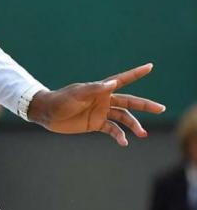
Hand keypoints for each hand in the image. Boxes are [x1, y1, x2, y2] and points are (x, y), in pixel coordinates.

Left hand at [27, 63, 164, 145]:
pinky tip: (124, 142)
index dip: (136, 73)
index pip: (122, 80)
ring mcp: (101, 112)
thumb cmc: (61, 99)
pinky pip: (112, 130)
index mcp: (101, 89)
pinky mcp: (96, 124)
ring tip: (142, 134)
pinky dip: (119, 136)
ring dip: (134, 125)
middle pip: (130, 102)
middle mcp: (104, 99)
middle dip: (145, 105)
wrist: (47, 113)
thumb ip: (95, 88)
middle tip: (161, 109)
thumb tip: (113, 83)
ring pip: (124, 117)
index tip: (150, 67)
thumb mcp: (77, 93)